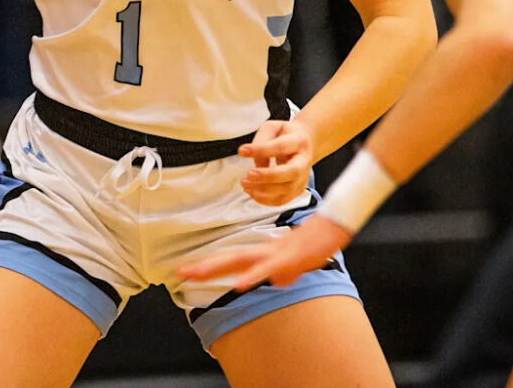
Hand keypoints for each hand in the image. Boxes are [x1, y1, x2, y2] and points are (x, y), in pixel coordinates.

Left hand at [179, 213, 352, 290]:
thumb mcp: (295, 265)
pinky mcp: (287, 259)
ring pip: (241, 262)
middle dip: (204, 267)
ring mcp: (274, 255)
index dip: (209, 266)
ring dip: (218, 268)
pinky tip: (238, 284)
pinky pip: (266, 270)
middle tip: (180, 272)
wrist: (332, 228)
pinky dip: (252, 277)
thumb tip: (276, 281)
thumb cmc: (315, 245)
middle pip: (228, 260)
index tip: (188, 271)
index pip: (231, 260)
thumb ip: (282, 272)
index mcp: (263, 253)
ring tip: (198, 274)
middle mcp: (263, 252)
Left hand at [239, 120, 311, 205]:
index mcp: (298, 141)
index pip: (281, 147)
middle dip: (268, 176)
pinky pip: (282, 200)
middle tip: (249, 174)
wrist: (304, 144)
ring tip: (246, 184)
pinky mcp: (297, 190)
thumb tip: (250, 157)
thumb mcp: (272, 128)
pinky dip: (265, 200)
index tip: (243, 151)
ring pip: (286, 190)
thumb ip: (261, 141)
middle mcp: (304, 161)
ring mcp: (303, 178)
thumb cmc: (285, 135)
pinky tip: (253, 192)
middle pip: (291, 172)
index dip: (261, 150)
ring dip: (263, 190)